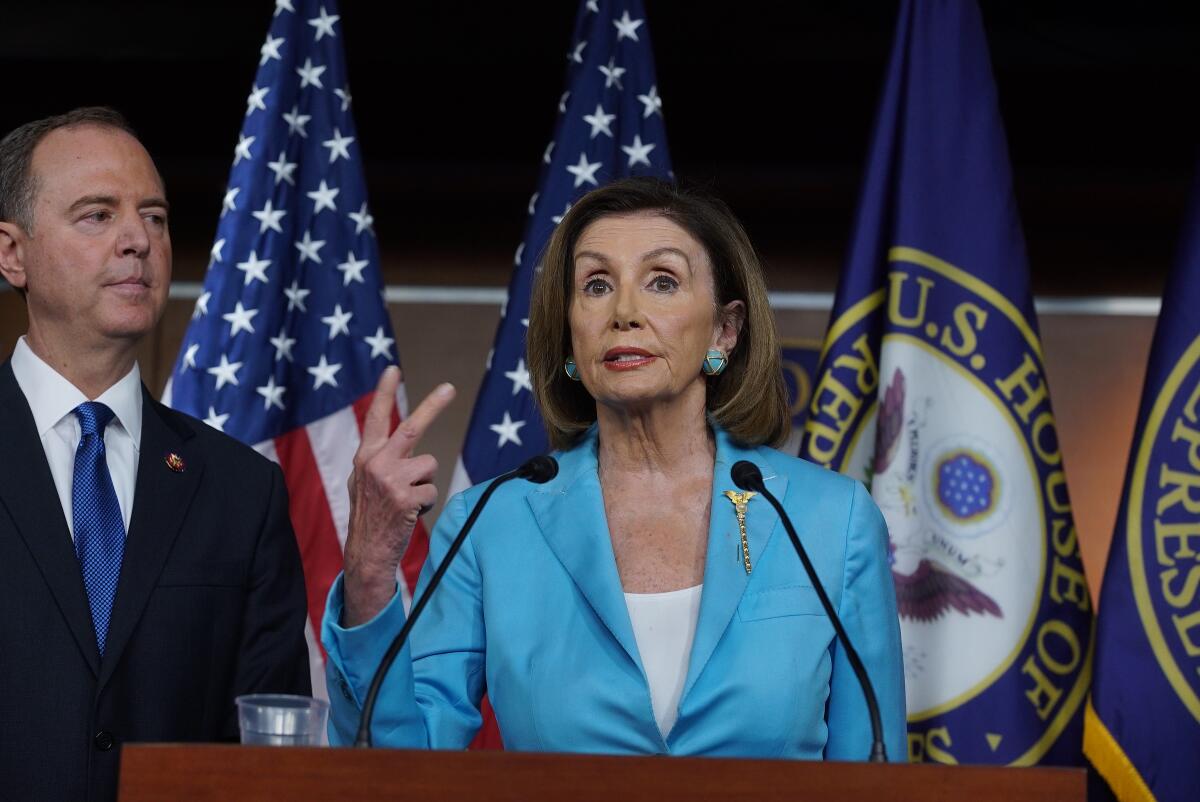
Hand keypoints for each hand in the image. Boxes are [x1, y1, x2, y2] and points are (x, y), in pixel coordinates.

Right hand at [342, 366, 454, 627]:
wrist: (366, 551)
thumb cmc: (370, 515)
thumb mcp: (364, 482)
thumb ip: (377, 460)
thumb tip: (395, 443)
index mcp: (366, 456)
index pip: (376, 418)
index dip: (384, 393)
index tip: (393, 370)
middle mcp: (376, 462)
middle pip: (413, 427)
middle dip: (433, 405)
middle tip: (450, 387)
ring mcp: (390, 479)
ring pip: (429, 466)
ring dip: (424, 484)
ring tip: (407, 500)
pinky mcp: (404, 497)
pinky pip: (431, 491)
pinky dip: (426, 503)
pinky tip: (409, 513)